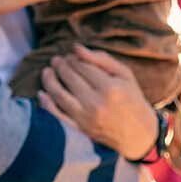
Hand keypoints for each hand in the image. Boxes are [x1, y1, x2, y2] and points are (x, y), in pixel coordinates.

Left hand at [38, 47, 161, 159]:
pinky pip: (56, 115)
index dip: (73, 58)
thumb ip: (101, 59)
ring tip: (47, 71)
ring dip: (49, 80)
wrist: (138, 133)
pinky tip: (42, 92)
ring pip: (58, 94)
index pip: (83, 66)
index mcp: (110, 88)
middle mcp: (96, 103)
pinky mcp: (79, 129)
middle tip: (57, 60)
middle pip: (69, 78)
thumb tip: (75, 48)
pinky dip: (46, 103)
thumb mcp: (125, 75)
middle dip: (60, 65)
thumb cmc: (132, 99)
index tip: (70, 55)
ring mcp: (86, 118)